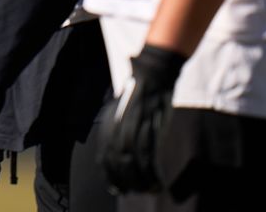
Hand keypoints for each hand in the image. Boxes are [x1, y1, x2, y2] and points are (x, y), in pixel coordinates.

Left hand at [102, 43, 187, 193]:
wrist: (153, 75)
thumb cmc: (136, 95)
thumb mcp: (117, 111)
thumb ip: (114, 131)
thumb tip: (110, 156)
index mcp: (111, 125)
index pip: (106, 158)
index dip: (111, 176)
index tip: (116, 188)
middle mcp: (121, 127)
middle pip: (120, 163)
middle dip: (126, 180)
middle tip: (133, 190)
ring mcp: (139, 127)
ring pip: (137, 161)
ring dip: (142, 179)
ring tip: (149, 189)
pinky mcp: (155, 126)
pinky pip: (153, 154)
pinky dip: (154, 170)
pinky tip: (158, 178)